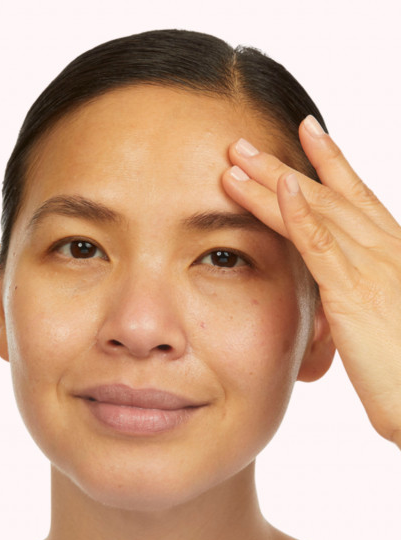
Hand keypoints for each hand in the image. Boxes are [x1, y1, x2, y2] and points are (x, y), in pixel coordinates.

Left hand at [222, 115, 400, 449]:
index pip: (357, 198)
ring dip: (272, 180)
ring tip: (236, 156)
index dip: (330, 162)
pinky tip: (280, 188)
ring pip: (316, 210)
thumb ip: (359, 301)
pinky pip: (323, 244)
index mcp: (394, 257)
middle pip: (328, 195)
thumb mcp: (383, 327)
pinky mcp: (355, 293)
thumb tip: (338, 297)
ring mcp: (373, 268)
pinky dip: (300, 213)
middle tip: (243, 141)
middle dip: (283, 164)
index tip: (306, 131)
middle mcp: (388, 252)